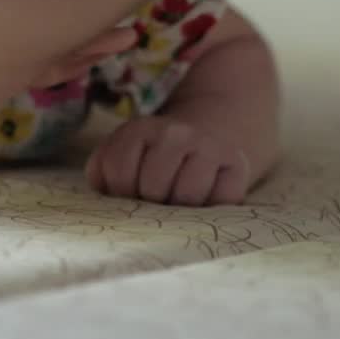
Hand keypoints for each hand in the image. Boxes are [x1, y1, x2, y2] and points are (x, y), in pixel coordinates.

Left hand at [85, 116, 249, 205]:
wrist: (204, 138)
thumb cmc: (152, 160)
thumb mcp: (120, 157)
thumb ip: (102, 173)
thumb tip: (104, 195)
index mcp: (140, 129)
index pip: (118, 170)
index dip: (119, 192)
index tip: (128, 193)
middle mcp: (175, 133)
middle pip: (152, 187)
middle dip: (149, 203)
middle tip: (155, 199)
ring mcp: (209, 146)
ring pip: (186, 196)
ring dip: (179, 209)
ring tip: (177, 201)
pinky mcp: (237, 163)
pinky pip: (220, 201)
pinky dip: (210, 209)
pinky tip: (203, 200)